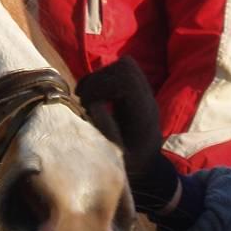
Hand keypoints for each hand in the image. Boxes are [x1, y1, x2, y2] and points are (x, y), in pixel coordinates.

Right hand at [76, 57, 179, 213]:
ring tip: (86, 96)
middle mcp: (148, 98)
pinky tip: (93, 94)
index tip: (87, 103)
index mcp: (145, 113)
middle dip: (99, 79)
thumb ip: (107, 132)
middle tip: (83, 99)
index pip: (127, 80)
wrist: (147, 166)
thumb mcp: (118, 157)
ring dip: (100, 77)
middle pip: (125, 67)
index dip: (102, 85)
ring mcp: (144, 92)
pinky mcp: (136, 90)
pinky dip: (104, 77)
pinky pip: (121, 70)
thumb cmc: (132, 166)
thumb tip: (94, 104)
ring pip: (123, 65)